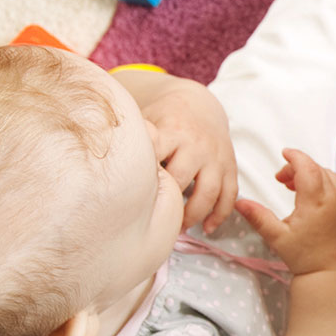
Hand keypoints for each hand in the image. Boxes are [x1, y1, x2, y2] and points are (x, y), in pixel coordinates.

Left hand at [139, 78, 238, 234]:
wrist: (199, 105)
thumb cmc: (164, 118)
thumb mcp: (148, 118)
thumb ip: (134, 138)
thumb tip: (105, 162)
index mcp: (173, 131)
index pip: (157, 158)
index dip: (144, 179)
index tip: (130, 197)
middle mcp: (198, 145)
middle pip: (182, 180)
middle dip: (167, 203)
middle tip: (150, 221)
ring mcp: (217, 157)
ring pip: (209, 192)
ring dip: (194, 215)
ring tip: (177, 229)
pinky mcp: (231, 166)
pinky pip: (229, 194)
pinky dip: (220, 215)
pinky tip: (206, 228)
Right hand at [233, 149, 335, 275]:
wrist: (329, 273)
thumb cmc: (303, 256)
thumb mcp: (276, 237)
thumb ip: (258, 217)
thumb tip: (239, 202)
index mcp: (316, 202)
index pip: (307, 168)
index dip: (295, 157)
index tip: (284, 154)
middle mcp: (333, 199)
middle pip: (317, 169)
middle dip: (298, 166)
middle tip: (281, 179)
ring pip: (329, 175)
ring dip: (312, 173)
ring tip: (293, 186)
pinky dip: (324, 182)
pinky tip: (311, 194)